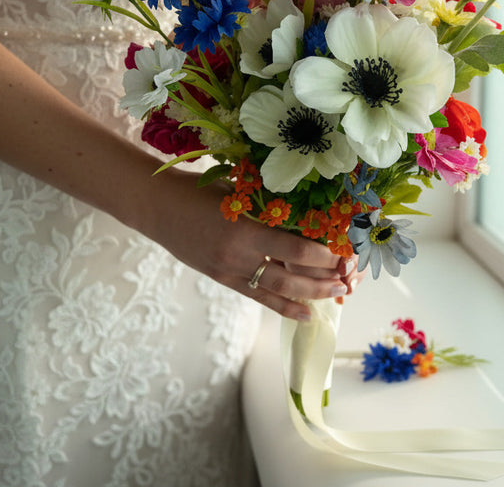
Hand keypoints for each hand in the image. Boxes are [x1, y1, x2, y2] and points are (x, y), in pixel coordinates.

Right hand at [132, 171, 349, 321]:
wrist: (157, 207)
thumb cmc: (198, 190)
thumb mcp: (236, 192)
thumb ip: (267, 208)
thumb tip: (305, 216)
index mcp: (245, 229)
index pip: (294, 248)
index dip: (322, 255)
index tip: (343, 254)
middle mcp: (239, 255)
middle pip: (290, 275)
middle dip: (322, 280)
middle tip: (346, 281)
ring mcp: (229, 271)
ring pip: (277, 289)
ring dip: (309, 294)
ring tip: (334, 296)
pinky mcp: (222, 278)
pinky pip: (257, 296)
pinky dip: (282, 305)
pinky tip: (303, 313)